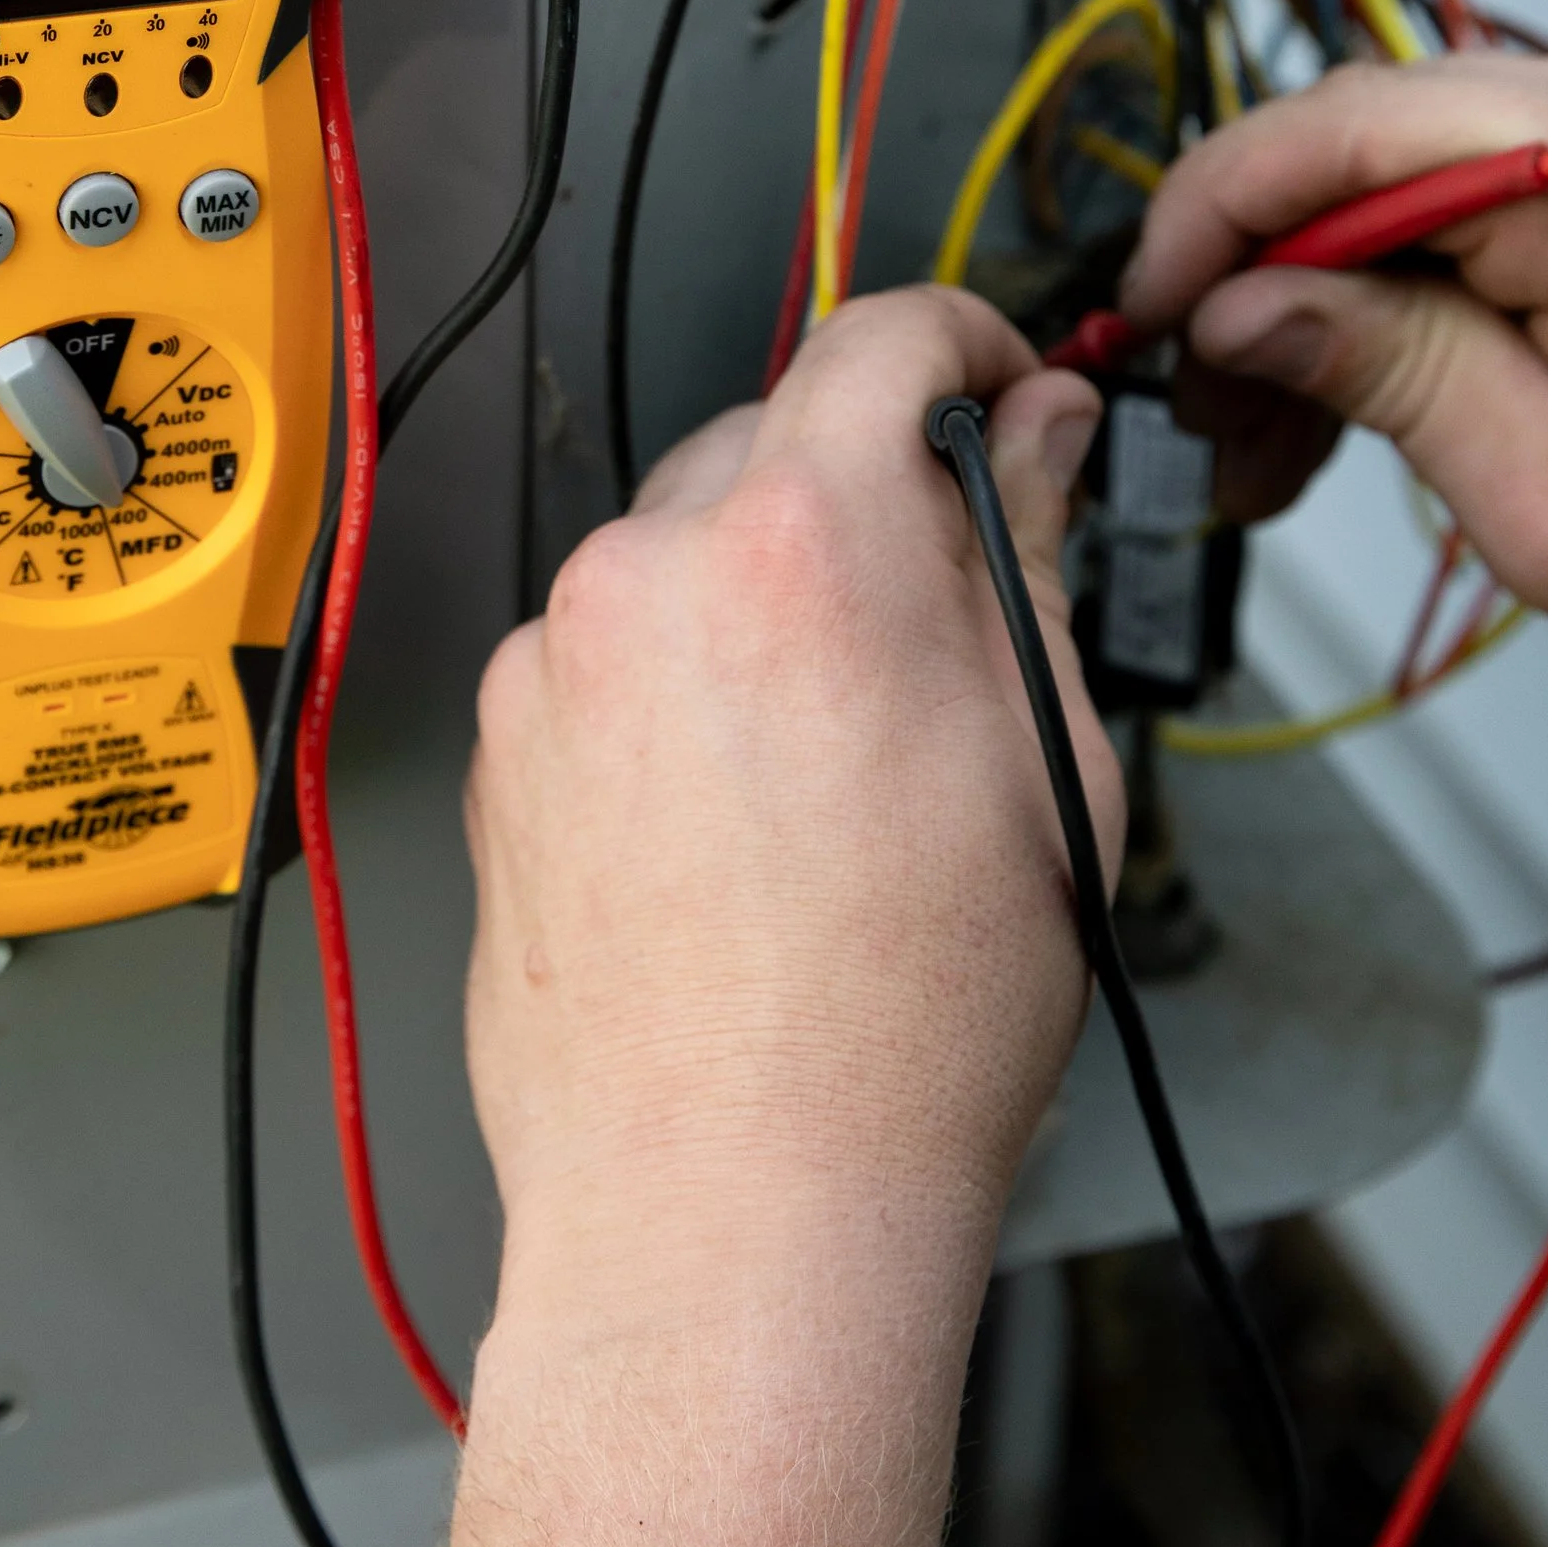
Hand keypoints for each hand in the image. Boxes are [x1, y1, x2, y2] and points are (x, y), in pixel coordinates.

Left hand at [464, 286, 1116, 1351]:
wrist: (730, 1208)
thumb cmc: (900, 1028)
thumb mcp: (1045, 761)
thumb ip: (1028, 555)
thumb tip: (1037, 436)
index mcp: (806, 546)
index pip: (884, 338)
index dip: (966, 345)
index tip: (997, 393)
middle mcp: (652, 573)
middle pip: (773, 444)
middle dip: (863, 502)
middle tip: (945, 628)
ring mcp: (555, 662)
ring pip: (681, 559)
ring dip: (758, 605)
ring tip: (835, 774)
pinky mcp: (502, 748)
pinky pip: (606, 661)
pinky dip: (673, 695)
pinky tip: (738, 825)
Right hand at [1116, 41, 1547, 707]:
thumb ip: (1392, 383)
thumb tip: (1243, 312)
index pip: (1349, 130)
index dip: (1216, 214)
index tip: (1151, 309)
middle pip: (1366, 140)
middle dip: (1256, 272)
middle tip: (1199, 402)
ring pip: (1406, 170)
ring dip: (1319, 291)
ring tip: (1267, 434)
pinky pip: (1473, 190)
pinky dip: (1399, 282)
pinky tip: (1348, 384)